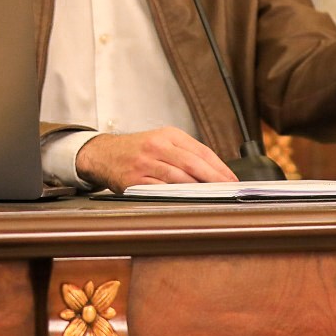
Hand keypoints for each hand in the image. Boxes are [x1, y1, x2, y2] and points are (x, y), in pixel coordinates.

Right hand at [76, 128, 238, 190]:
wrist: (103, 154)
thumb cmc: (137, 150)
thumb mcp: (161, 140)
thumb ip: (185, 152)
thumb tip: (215, 172)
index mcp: (168, 134)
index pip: (201, 150)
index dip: (219, 166)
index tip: (232, 179)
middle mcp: (156, 146)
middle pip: (192, 163)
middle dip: (214, 178)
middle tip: (228, 189)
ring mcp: (145, 163)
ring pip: (178, 177)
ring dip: (198, 189)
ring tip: (212, 197)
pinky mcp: (135, 180)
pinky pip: (160, 189)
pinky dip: (176, 196)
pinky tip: (187, 201)